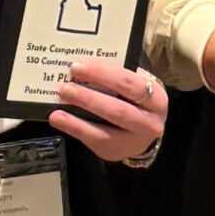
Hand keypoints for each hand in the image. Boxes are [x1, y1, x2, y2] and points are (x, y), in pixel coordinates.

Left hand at [50, 59, 168, 162]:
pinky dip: (74, 127)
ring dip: (79, 114)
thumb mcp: (134, 86)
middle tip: (65, 85)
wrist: (143, 131)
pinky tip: (58, 119)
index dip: (103, 74)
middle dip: (89, 96)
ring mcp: (133, 141)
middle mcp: (149, 123)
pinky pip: (93, 140)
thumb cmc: (134, 100)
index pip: (129, 84)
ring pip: (104, 129)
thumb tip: (83, 64)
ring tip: (60, 100)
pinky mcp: (115, 151)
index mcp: (157, 98)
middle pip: (117, 109)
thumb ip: (116, 76)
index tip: (79, 66)